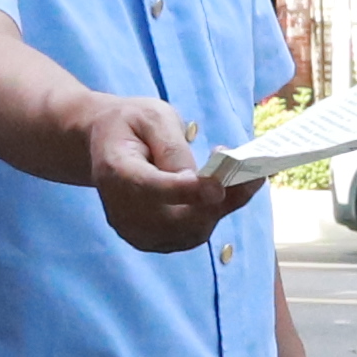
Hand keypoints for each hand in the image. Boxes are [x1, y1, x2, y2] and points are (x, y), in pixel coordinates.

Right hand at [74, 89, 251, 253]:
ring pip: (190, 232)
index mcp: (116, 170)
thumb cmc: (131, 125)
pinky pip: (190, 236)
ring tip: (242, 178)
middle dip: (218, 201)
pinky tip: (225, 193)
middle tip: (250, 174)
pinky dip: (214, 216)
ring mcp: (134, 230)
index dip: (184, 191)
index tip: (216, 185)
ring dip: (222, 209)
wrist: (106, 146)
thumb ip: (172, 145)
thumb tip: (196, 178)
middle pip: (176, 220)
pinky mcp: (150, 241)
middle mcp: (121, 209)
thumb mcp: (152, 116)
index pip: (149, 188)